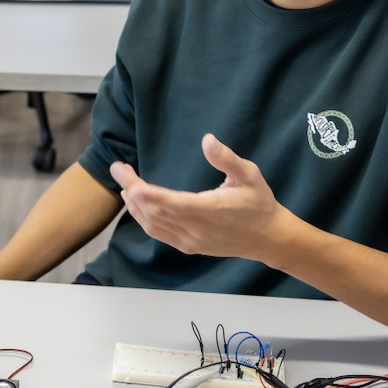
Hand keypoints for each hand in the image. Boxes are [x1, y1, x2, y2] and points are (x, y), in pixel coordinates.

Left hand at [110, 134, 291, 260]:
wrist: (268, 238)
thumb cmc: (259, 203)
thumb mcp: (250, 175)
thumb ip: (227, 159)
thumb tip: (208, 140)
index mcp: (209, 210)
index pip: (167, 203)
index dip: (142, 190)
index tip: (125, 174)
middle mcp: (196, 230)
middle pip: (153, 213)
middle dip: (131, 190)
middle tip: (119, 169)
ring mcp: (191, 241)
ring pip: (152, 226)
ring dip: (135, 206)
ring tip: (125, 185)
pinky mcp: (189, 247)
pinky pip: (159, 234)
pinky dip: (144, 219)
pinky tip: (138, 204)